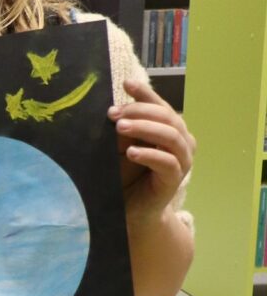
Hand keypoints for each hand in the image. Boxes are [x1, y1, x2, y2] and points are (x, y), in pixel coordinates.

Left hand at [111, 77, 194, 223]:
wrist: (132, 211)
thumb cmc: (127, 177)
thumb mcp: (121, 147)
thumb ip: (124, 129)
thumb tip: (112, 108)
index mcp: (171, 129)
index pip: (160, 105)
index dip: (146, 93)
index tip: (126, 84)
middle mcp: (182, 141)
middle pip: (167, 117)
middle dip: (140, 111)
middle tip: (114, 113)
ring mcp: (182, 160)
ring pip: (171, 136)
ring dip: (145, 129)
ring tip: (120, 128)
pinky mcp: (175, 179)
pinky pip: (167, 162)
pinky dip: (149, 154)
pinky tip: (131, 153)